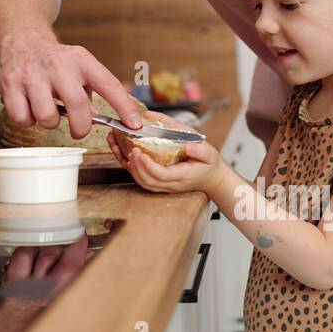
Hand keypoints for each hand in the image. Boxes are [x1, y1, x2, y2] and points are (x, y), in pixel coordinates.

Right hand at [0, 31, 143, 138]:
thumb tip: (104, 119)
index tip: (134, 125)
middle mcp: (58, 65)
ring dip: (50, 123)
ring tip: (47, 111)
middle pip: (77, 105)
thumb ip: (93, 92)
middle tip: (78, 129)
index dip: (124, 107)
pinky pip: (22, 118)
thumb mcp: (80, 68)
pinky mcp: (10, 84)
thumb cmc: (55, 62)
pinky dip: (27, 121)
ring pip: (47, 116)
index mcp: (81, 60)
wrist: (23, 41)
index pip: (108, 84)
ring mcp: (33, 74)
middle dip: (80, 127)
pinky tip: (29, 109)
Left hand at [106, 112, 222, 195]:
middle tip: (129, 148)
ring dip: (128, 166)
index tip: (139, 152)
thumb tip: (188, 146)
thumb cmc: (209, 166)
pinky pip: (141, 179)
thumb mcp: (210, 154)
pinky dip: (130, 168)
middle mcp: (171, 184)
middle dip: (135, 166)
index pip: (161, 175)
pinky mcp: (159, 183)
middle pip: (147, 180)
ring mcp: (164, 186)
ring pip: (142, 181)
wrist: (212, 180)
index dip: (147, 165)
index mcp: (182, 176)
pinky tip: (122, 154)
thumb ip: (200, 150)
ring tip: (119, 147)